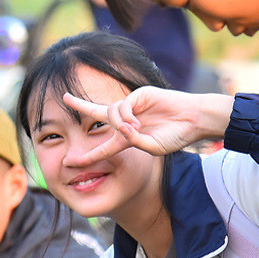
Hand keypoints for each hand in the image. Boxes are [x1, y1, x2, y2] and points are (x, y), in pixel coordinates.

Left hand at [62, 86, 229, 159]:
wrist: (194, 121)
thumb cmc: (175, 136)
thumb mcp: (153, 147)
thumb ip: (134, 142)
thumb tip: (121, 129)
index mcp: (128, 137)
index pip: (104, 146)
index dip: (89, 155)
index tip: (71, 162)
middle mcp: (127, 119)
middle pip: (98, 112)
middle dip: (80, 105)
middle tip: (64, 98)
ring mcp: (132, 106)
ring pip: (110, 112)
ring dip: (118, 124)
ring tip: (134, 130)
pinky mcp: (139, 95)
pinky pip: (123, 105)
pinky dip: (125, 117)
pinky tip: (136, 124)